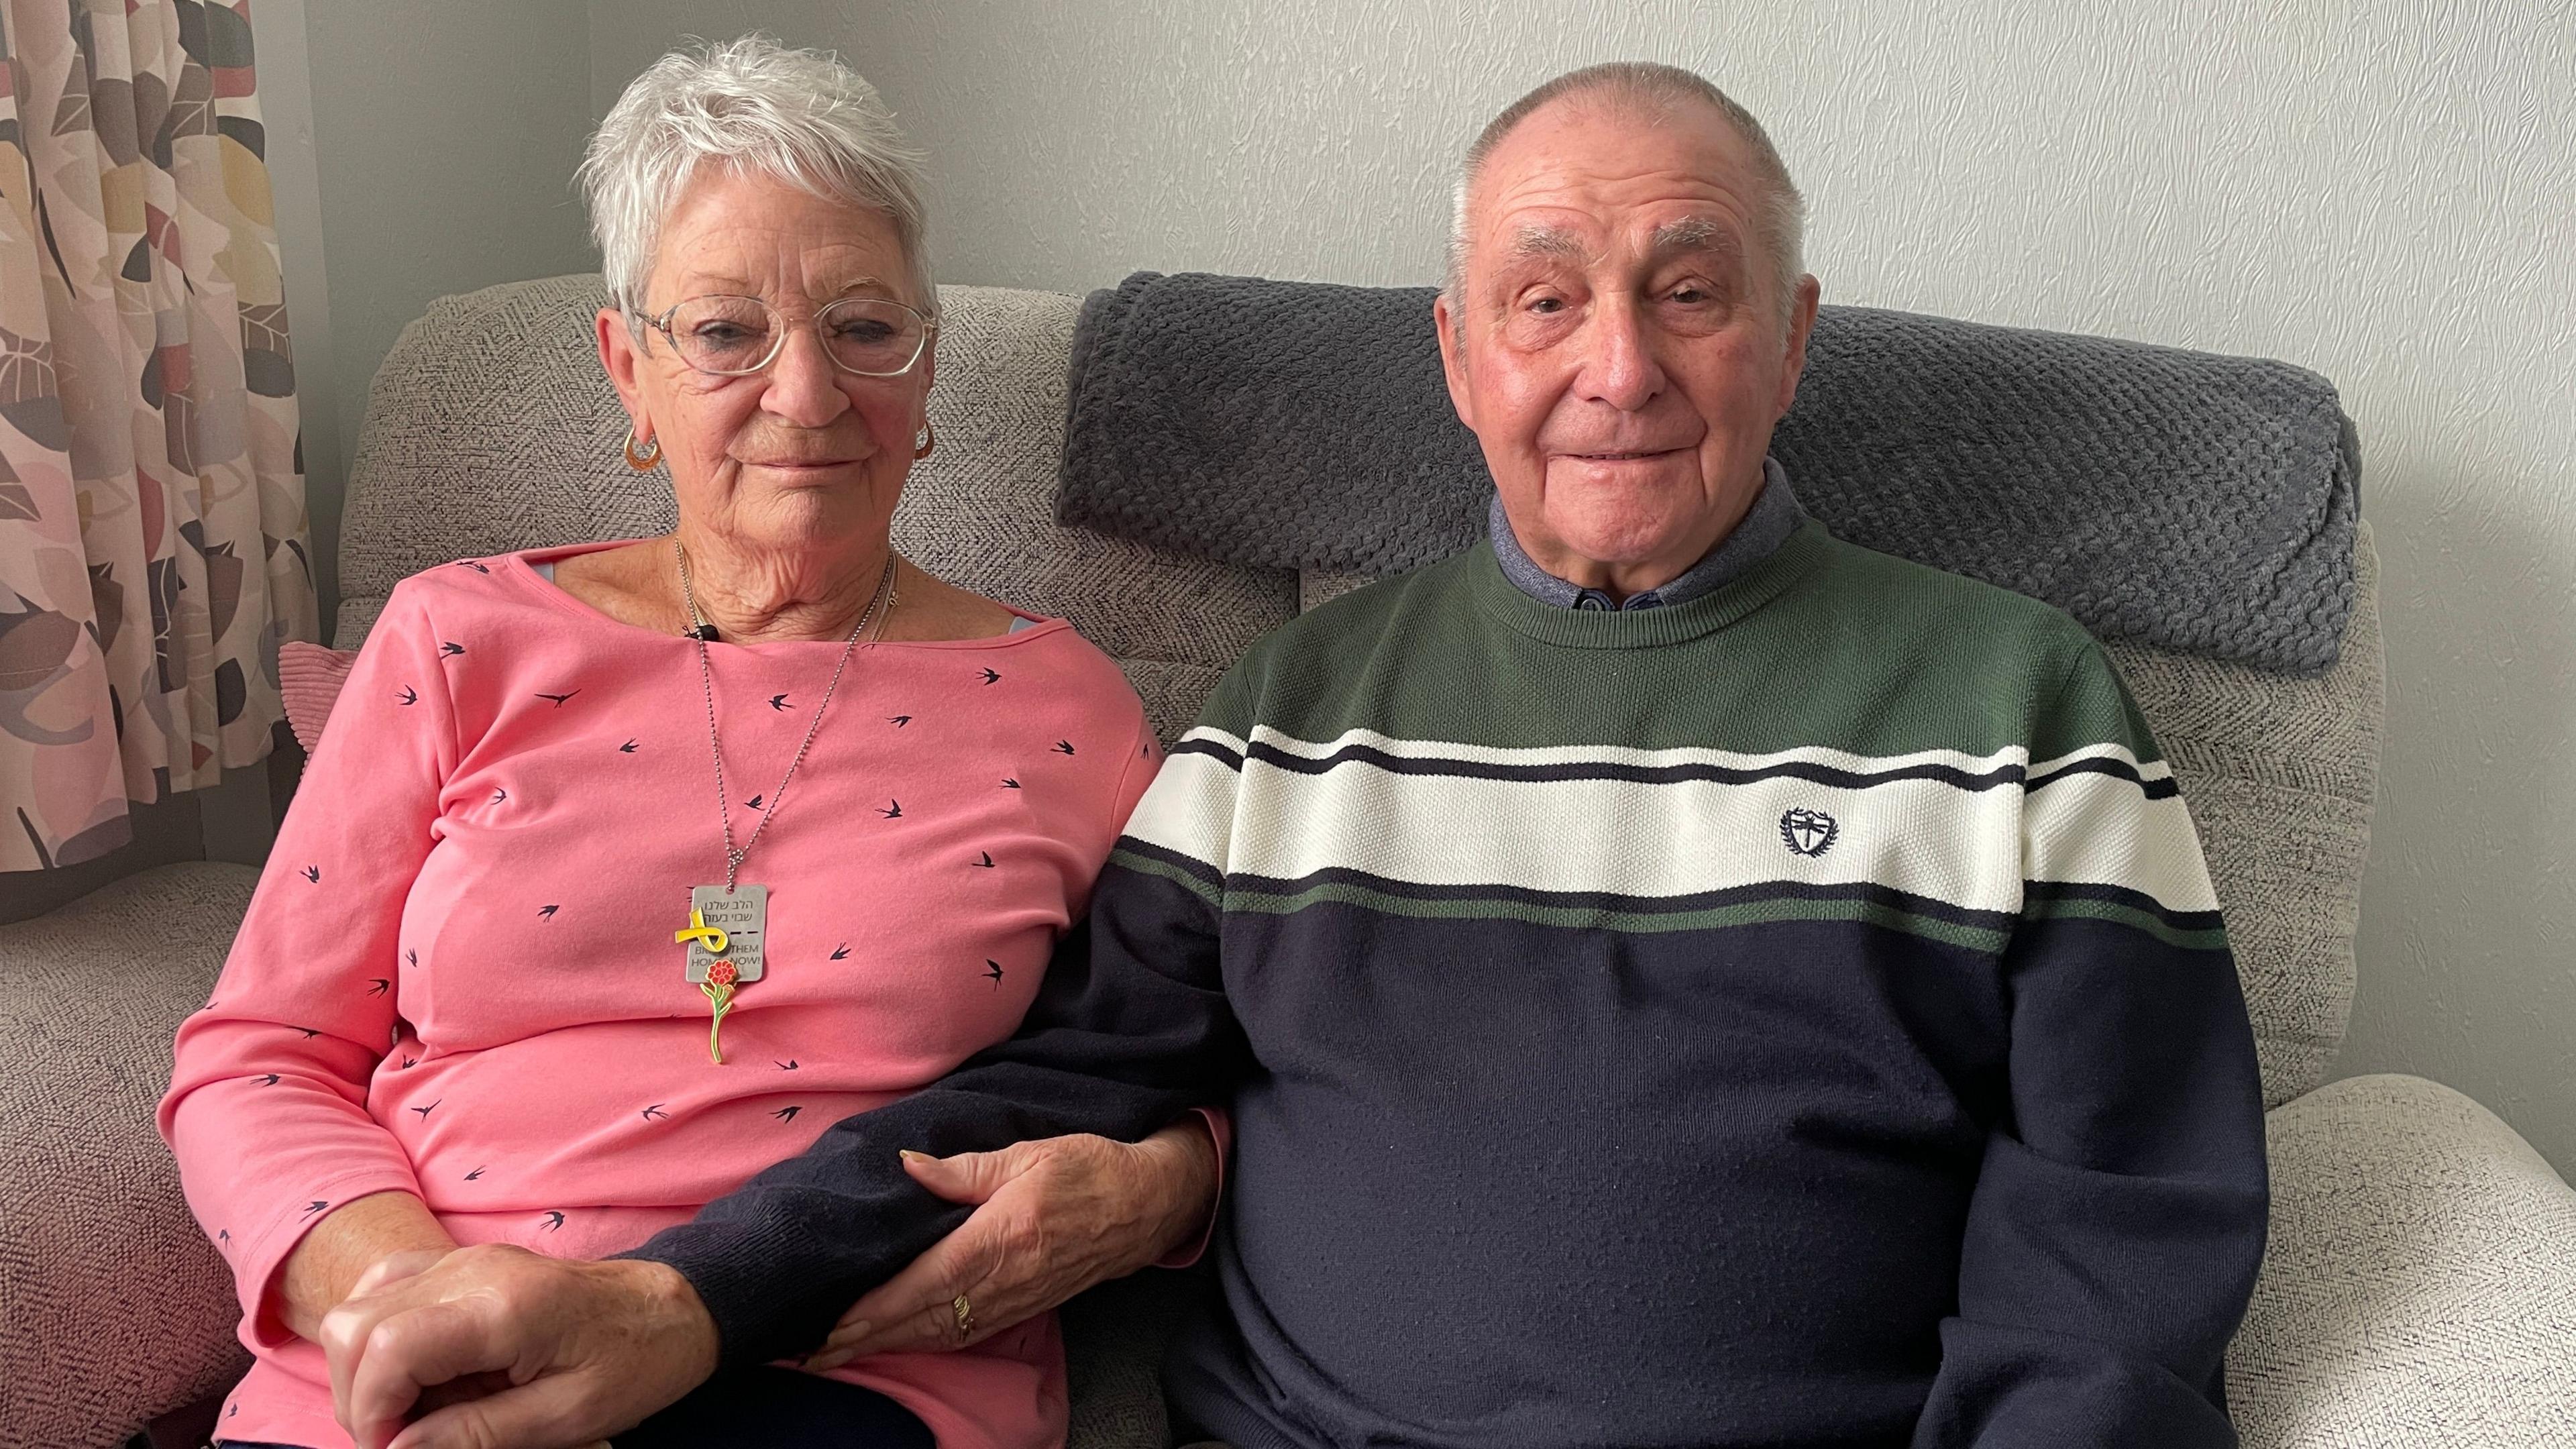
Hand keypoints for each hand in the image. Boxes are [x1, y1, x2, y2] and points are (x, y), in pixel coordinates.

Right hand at [318, 1242, 718, 1448]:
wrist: (672, 1309)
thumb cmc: (633, 1363)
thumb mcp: (566, 1417)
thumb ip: (476, 1435)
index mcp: (502, 1305)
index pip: (384, 1347)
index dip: (371, 1410)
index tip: (399, 1447)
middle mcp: (471, 1270)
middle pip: (355, 1325)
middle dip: (362, 1394)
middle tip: (409, 1436)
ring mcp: (463, 1260)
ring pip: (360, 1306)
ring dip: (369, 1368)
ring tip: (422, 1409)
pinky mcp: (462, 1264)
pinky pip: (387, 1290)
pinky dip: (382, 1337)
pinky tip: (424, 1374)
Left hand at [803, 1120, 1219, 1368]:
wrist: (1147, 1203)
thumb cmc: (1089, 1169)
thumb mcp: (1027, 1152)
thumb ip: (963, 1169)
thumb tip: (908, 1168)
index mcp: (1000, 1237)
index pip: (923, 1283)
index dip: (875, 1309)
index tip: (832, 1323)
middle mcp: (1006, 1278)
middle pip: (924, 1319)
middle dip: (867, 1338)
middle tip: (815, 1352)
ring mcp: (1018, 1298)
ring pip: (943, 1332)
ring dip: (891, 1345)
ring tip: (844, 1352)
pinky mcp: (1027, 1304)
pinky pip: (969, 1332)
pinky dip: (929, 1342)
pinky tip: (904, 1341)